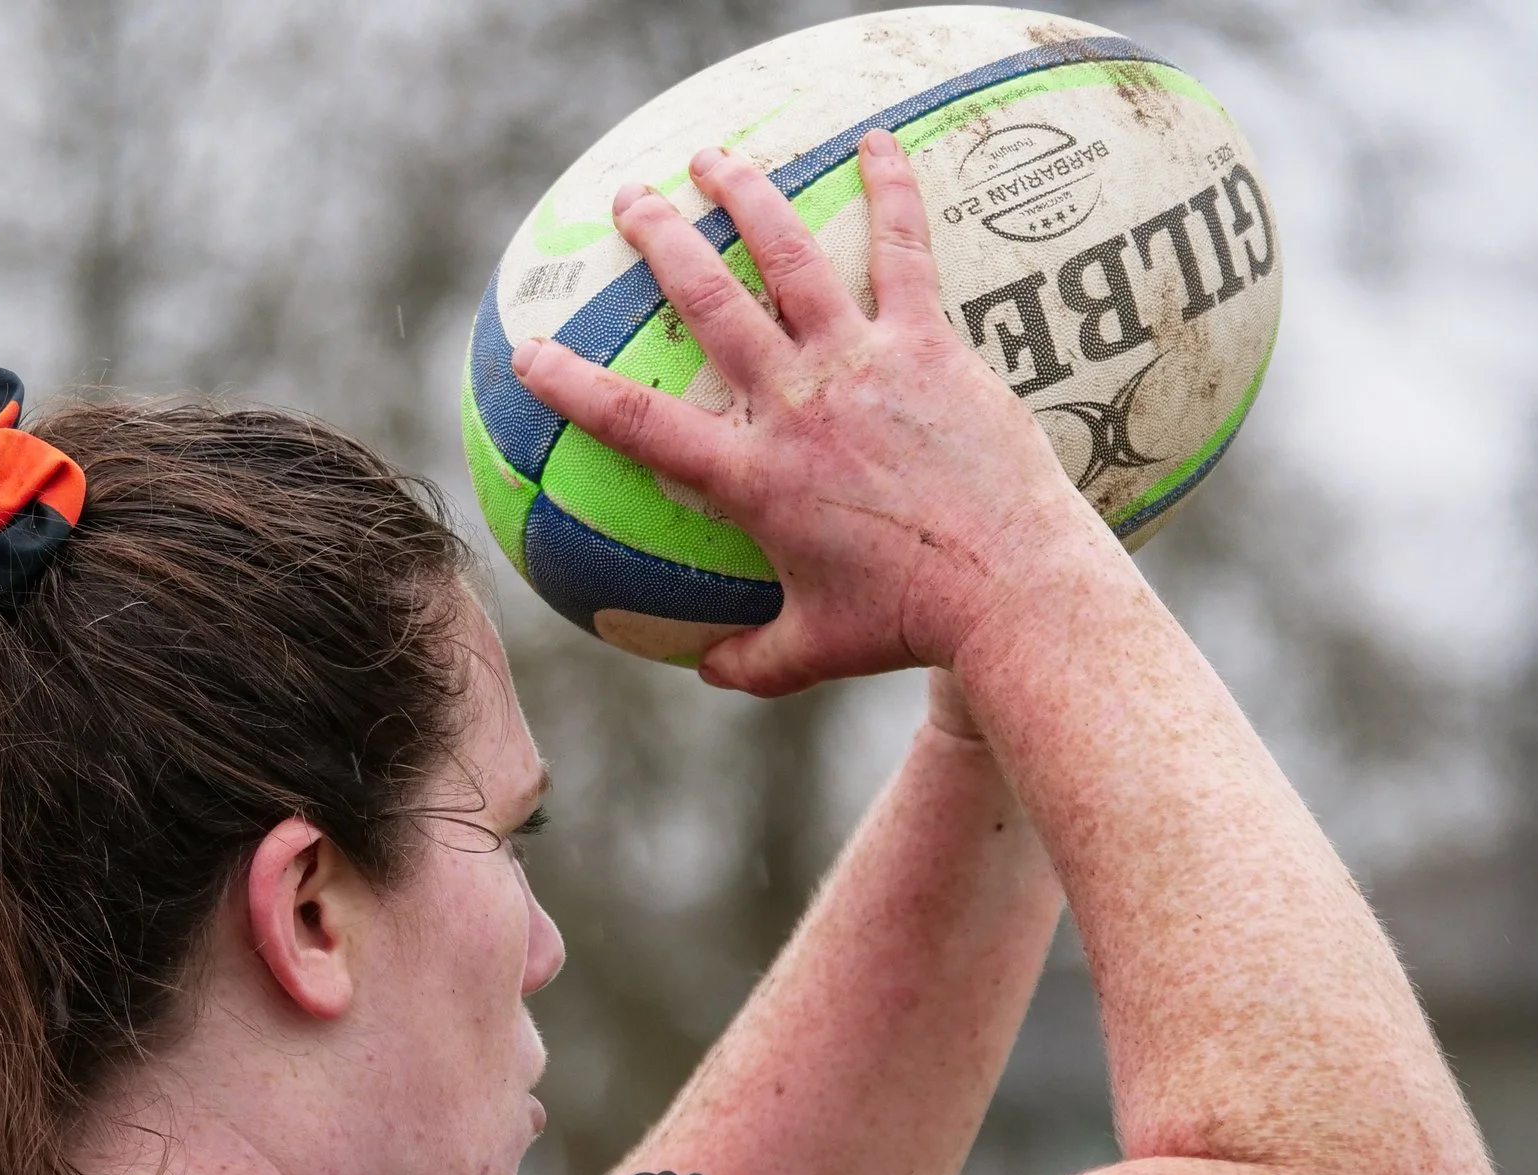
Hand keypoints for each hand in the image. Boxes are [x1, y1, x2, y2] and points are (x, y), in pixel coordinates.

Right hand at [511, 130, 1124, 696]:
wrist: (1010, 590)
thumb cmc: (910, 626)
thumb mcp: (814, 652)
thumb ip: (749, 659)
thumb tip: (705, 670)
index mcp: (755, 477)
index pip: (637, 421)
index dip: (572, 385)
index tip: (527, 354)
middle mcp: (797, 405)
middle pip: (708, 302)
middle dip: (659, 241)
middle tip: (627, 202)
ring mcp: (864, 365)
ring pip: (790, 257)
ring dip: (746, 197)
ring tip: (714, 158)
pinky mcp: (930, 346)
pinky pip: (904, 252)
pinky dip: (891, 191)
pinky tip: (877, 141)